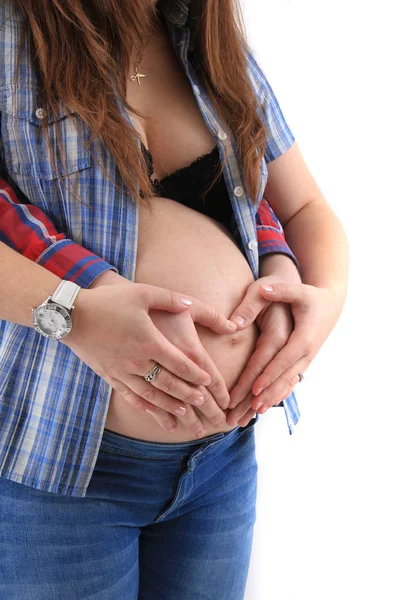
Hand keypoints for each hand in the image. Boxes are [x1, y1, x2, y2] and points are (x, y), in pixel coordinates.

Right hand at [62, 278, 236, 422]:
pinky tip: (153, 412)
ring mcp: (122, 371)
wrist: (71, 315)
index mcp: (150, 341)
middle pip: (168, 384)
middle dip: (187, 395)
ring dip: (168, 405)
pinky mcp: (109, 376)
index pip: (180, 363)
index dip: (196, 375)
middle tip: (203, 403)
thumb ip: (169, 298)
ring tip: (183, 413)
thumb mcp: (142, 293)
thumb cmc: (109, 301)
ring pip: (150, 394)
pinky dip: (144, 406)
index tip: (208, 382)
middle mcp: (138, 361)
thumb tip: (189, 303)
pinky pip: (130, 396)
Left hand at [227, 281, 345, 425]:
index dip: (268, 375)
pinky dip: (280, 393)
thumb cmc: (308, 294)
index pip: (282, 360)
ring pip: (288, 383)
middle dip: (266, 394)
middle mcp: (306, 352)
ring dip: (272, 398)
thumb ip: (278, 291)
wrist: (330, 302)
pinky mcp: (303, 361)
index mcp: (303, 337)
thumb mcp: (295, 289)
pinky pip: (291, 381)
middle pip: (284, 377)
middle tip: (249, 410)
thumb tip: (263, 291)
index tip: (253, 389)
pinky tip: (267, 405)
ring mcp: (306, 359)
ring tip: (254, 413)